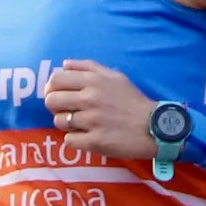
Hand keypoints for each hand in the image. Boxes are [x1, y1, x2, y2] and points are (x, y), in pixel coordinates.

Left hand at [40, 61, 157, 160]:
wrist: (153, 127)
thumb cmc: (133, 101)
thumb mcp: (115, 76)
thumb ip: (88, 67)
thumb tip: (64, 64)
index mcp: (94, 81)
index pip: (55, 80)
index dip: (52, 88)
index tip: (58, 94)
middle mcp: (90, 99)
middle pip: (51, 100)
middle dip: (55, 106)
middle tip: (67, 110)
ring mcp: (91, 121)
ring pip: (58, 121)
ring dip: (66, 124)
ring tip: (80, 123)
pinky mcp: (94, 141)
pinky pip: (69, 140)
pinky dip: (76, 139)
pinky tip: (88, 136)